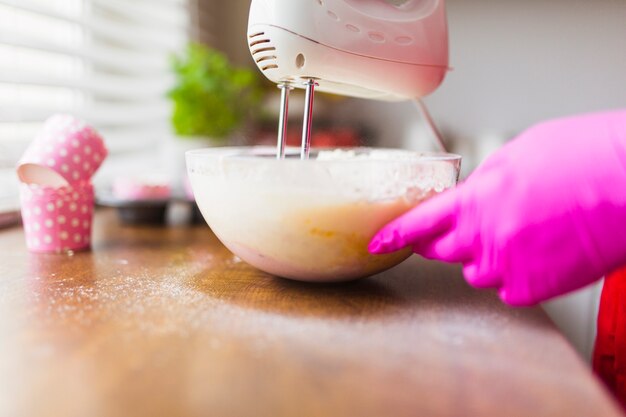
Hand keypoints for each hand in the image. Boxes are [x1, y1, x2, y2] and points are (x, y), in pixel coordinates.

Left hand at [369, 110, 625, 305]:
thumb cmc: (582, 158)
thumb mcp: (518, 153)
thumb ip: (484, 180)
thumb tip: (471, 193)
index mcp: (475, 199)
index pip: (418, 223)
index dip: (394, 234)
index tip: (378, 242)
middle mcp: (483, 236)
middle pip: (440, 252)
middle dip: (444, 242)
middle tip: (467, 230)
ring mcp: (507, 266)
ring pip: (475, 272)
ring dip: (486, 258)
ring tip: (523, 235)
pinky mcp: (532, 289)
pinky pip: (508, 289)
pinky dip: (517, 275)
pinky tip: (540, 253)